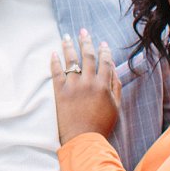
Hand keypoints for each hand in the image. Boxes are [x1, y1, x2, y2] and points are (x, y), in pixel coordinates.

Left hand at [50, 29, 120, 143]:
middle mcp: (88, 82)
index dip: (104, 51)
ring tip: (66, 37)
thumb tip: (114, 70)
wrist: (84, 139)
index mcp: (104, 85)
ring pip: (70, 60)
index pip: (104, 62)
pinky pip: (56, 72)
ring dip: (68, 46)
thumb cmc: (102, 125)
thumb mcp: (116, 106)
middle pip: (87, 56)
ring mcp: (73, 86)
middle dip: (85, 42)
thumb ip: (116, 87)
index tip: (102, 43)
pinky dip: (54, 61)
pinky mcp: (59, 91)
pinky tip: (53, 53)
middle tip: (83, 31)